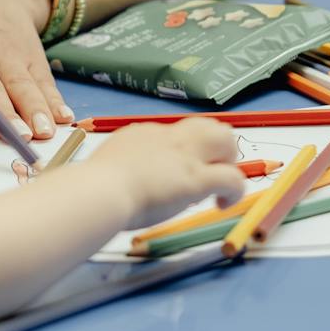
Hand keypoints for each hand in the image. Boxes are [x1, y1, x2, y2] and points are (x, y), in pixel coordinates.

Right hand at [91, 119, 245, 229]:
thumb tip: (129, 175)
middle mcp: (169, 138)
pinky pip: (232, 178)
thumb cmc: (95, 186)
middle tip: (210, 172)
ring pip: (226, 140)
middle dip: (217, 147)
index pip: (177, 134)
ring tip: (221, 185)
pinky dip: (235, 191)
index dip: (184, 153)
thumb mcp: (106, 164)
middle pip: (207, 126)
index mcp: (144, 134)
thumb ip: (122, 165)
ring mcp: (185, 156)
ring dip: (229, 161)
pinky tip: (222, 204)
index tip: (176, 173)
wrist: (101, 191)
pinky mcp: (196, 179)